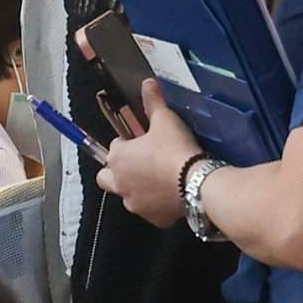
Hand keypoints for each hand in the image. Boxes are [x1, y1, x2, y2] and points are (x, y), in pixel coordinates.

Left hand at [99, 101, 200, 229]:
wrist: (197, 183)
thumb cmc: (175, 150)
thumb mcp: (165, 120)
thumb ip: (153, 102)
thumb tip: (148, 83)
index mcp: (117, 159)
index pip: (113, 147)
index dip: (128, 143)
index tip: (142, 141)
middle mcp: (120, 184)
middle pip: (106, 177)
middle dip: (117, 171)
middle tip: (139, 163)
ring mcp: (135, 204)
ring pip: (127, 195)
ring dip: (137, 187)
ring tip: (160, 178)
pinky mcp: (153, 219)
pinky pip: (150, 210)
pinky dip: (157, 203)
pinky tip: (172, 193)